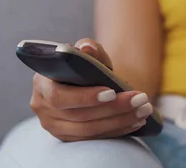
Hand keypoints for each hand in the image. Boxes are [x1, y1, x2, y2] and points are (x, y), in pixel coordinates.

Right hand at [30, 38, 153, 141]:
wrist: (84, 81)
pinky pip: (93, 138)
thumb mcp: (89, 53)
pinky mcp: (66, 137)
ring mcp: (53, 125)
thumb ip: (89, 47)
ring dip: (119, 121)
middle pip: (78, 115)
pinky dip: (116, 130)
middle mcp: (42, 106)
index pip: (59, 96)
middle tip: (140, 100)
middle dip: (113, 108)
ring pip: (88, 129)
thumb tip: (86, 48)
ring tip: (143, 110)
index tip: (112, 92)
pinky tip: (136, 121)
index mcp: (41, 82)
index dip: (85, 97)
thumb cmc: (85, 65)